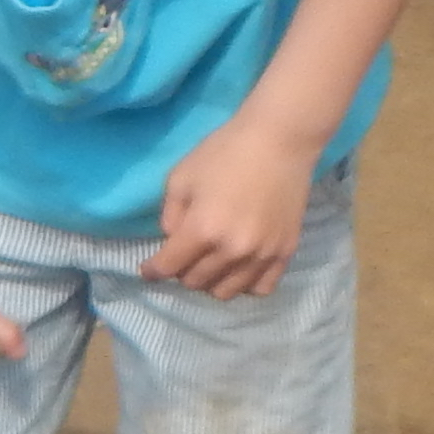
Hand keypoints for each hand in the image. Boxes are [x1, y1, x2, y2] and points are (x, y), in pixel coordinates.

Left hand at [141, 114, 318, 297]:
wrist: (280, 141)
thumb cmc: (225, 152)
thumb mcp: (181, 177)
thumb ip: (170, 214)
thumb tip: (171, 240)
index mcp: (202, 229)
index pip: (169, 267)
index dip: (153, 270)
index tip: (148, 269)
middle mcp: (232, 250)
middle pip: (195, 282)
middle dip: (182, 272)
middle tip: (183, 256)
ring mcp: (261, 254)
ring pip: (226, 292)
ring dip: (210, 282)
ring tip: (209, 264)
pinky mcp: (285, 252)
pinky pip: (261, 288)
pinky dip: (244, 285)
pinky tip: (238, 269)